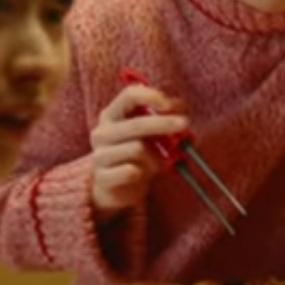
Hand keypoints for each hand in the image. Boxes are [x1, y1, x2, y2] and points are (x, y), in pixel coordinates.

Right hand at [88, 85, 187, 222]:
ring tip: (158, 163)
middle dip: (163, 123)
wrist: (118, 189)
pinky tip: (141, 175)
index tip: (169, 104)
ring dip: (155, 156)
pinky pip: (130, 171)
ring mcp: (100, 155)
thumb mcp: (151, 132)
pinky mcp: (102, 177)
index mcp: (112, 114)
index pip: (129, 95)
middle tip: (185, 124)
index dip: (151, 96)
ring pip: (137, 149)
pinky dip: (143, 173)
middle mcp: (102, 132)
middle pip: (135, 124)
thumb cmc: (138, 154)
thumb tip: (177, 105)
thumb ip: (163, 115)